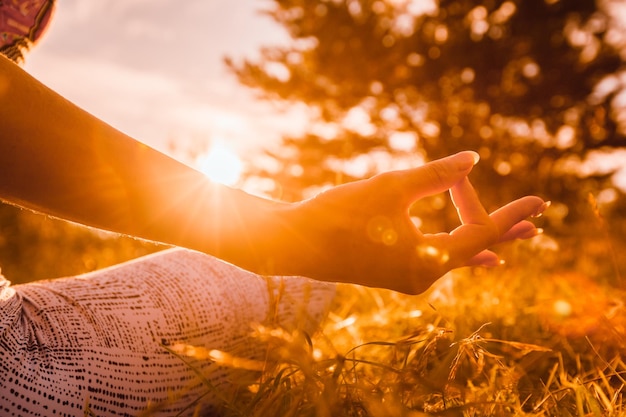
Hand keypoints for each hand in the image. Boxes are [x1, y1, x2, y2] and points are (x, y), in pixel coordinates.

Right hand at [287, 151, 545, 293]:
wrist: (296, 243)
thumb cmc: (340, 214)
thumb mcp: (391, 188)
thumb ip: (435, 175)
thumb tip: (473, 159)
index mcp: (427, 260)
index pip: (480, 234)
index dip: (503, 211)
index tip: (527, 197)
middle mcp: (423, 277)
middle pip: (472, 247)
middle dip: (503, 229)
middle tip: (537, 219)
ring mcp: (408, 278)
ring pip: (454, 253)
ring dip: (480, 238)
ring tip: (515, 234)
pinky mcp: (394, 273)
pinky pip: (436, 259)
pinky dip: (456, 247)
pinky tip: (478, 256)